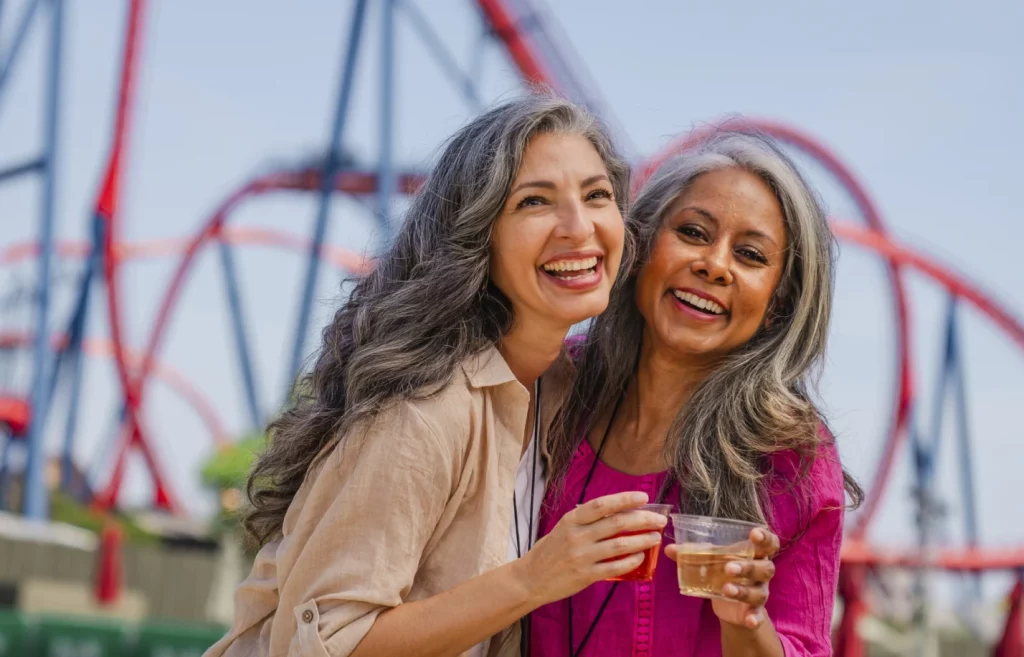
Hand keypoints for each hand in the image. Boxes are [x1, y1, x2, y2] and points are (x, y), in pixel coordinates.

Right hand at [515, 492, 667, 605]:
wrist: (531, 578)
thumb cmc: (550, 551)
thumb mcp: (563, 528)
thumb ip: (586, 521)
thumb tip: (618, 513)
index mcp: (571, 520)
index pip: (602, 505)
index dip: (624, 499)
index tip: (644, 497)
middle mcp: (577, 536)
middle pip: (616, 523)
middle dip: (642, 519)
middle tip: (659, 520)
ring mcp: (582, 556)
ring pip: (619, 545)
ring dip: (641, 540)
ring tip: (655, 537)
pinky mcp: (586, 575)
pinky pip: (614, 567)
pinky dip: (630, 561)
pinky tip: (640, 557)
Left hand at [666, 526, 779, 629]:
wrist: (730, 605)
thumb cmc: (723, 572)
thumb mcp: (711, 561)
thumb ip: (692, 553)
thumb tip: (669, 549)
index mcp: (754, 554)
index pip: (769, 543)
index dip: (765, 538)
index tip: (754, 534)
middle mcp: (761, 573)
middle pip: (765, 568)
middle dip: (748, 567)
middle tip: (728, 568)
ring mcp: (759, 592)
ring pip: (759, 591)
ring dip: (743, 591)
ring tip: (726, 589)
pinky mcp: (754, 610)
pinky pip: (759, 614)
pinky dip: (755, 618)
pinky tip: (750, 620)